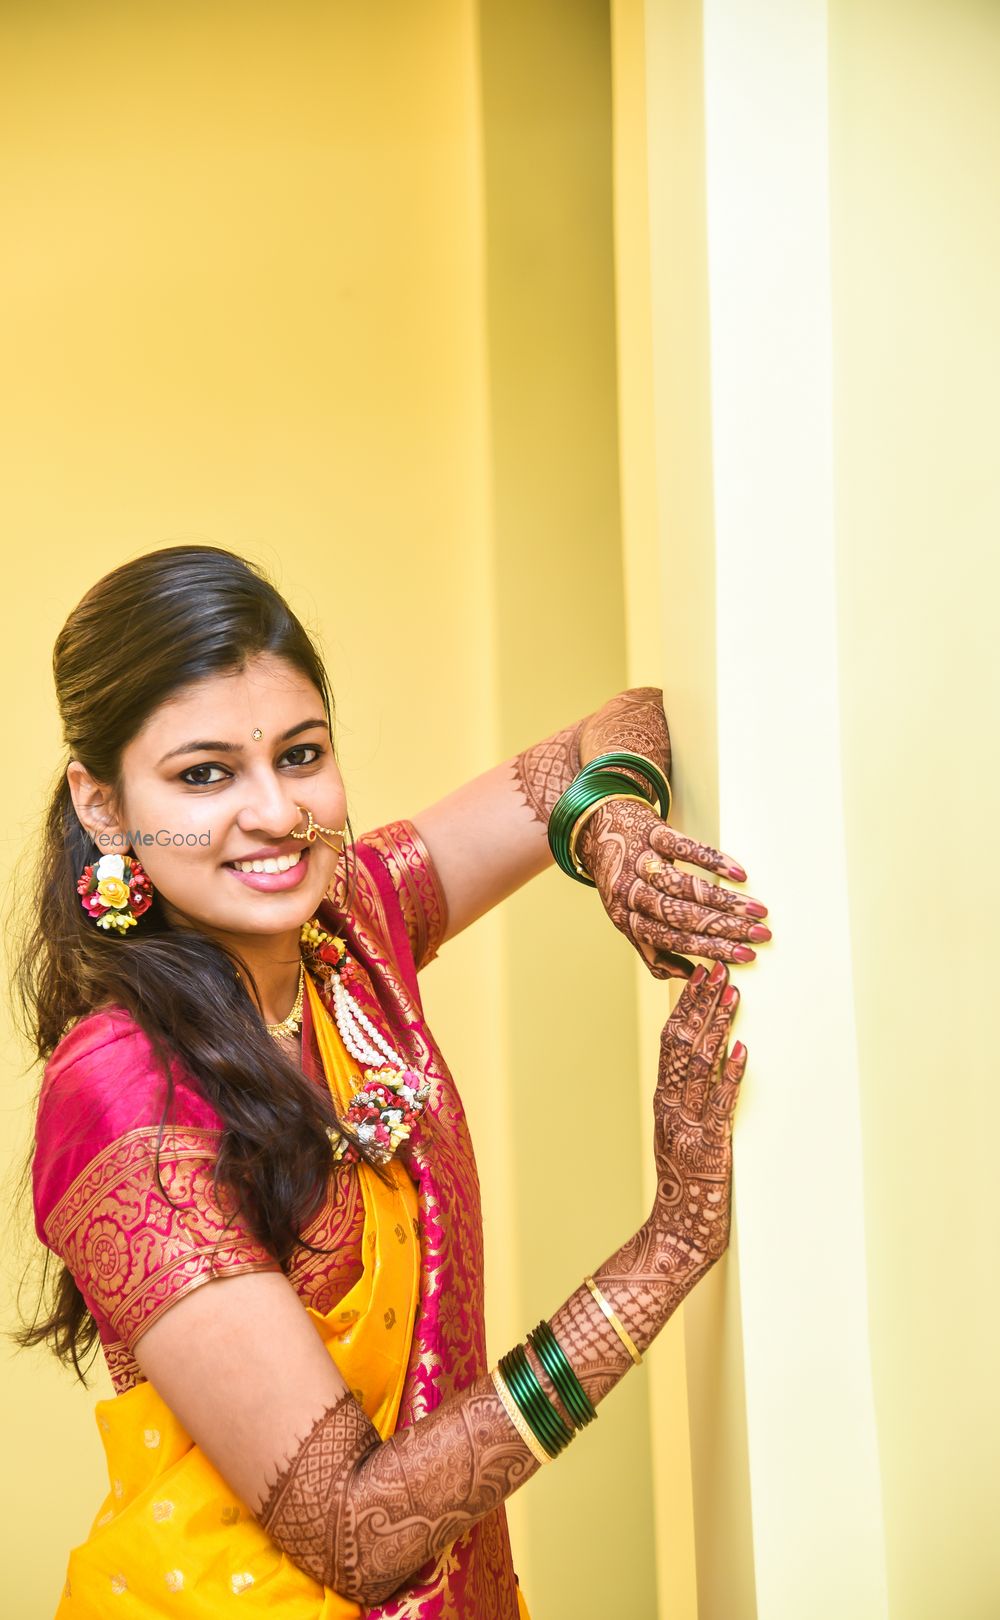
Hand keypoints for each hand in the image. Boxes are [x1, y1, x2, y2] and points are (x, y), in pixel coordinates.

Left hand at [575, 795, 771, 978]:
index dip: (709, 949)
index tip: (743, 957)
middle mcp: (629, 891)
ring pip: (684, 885)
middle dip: (724, 929)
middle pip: (680, 916)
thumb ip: (654, 950)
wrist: (599, 828)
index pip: (671, 940)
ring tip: (755, 910)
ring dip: (723, 900)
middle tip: (759, 935)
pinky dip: (712, 860)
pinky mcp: (652, 832)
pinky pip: (683, 846)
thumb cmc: (622, 880)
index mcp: (625, 919)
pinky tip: (737, 873)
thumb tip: (693, 975)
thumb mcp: (627, 917)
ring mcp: (640, 860)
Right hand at [648, 962, 745, 1270]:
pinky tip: (742, 1050)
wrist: (678, 1231)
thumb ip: (688, 1097)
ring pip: (700, 1065)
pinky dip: (731, 1074)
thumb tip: (709, 1057)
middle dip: (702, 1003)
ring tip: (732, 995)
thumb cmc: (685, 1184)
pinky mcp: (711, 1145)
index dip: (687, 1005)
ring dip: (718, 1025)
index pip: (671, 1040)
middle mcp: (672, 1106)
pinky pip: (721, 1103)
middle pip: (683, 1043)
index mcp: (664, 1100)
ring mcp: (690, 1125)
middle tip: (717, 969)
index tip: (700, 975)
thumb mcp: (679, 1132)